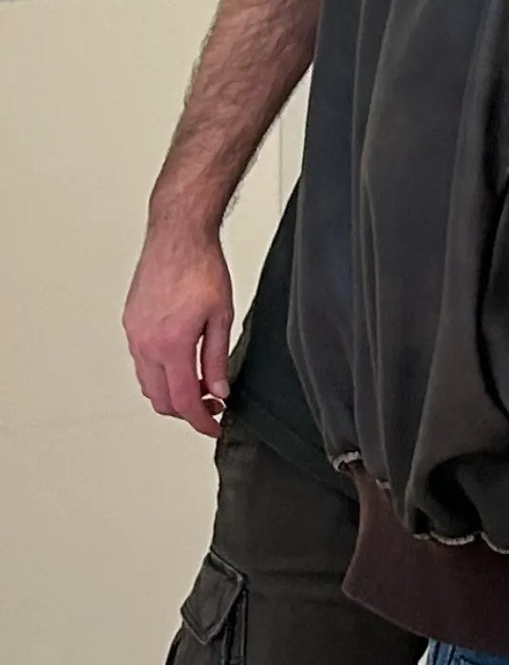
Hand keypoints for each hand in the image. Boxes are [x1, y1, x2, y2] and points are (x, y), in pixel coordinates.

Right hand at [123, 221, 233, 437]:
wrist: (178, 238)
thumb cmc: (202, 268)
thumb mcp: (222, 317)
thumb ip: (218, 359)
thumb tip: (220, 390)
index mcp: (171, 345)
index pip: (184, 400)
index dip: (201, 421)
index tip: (214, 427)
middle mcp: (145, 343)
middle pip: (161, 399)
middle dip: (187, 410)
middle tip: (213, 406)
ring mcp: (134, 334)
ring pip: (148, 382)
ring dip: (172, 391)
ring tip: (202, 384)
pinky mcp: (130, 323)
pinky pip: (142, 361)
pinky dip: (160, 372)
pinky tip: (182, 363)